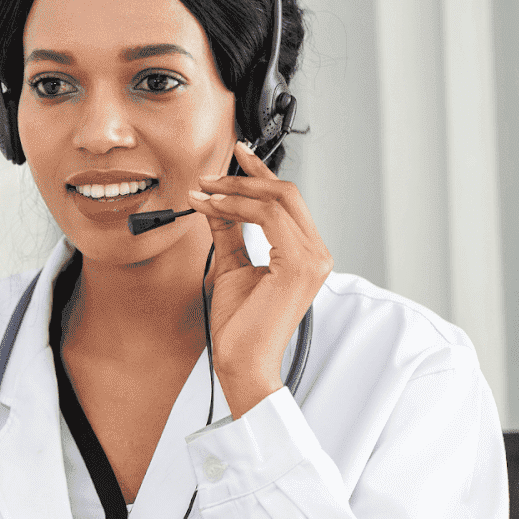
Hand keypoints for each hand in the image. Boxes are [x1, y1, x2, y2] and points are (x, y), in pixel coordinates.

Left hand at [188, 141, 331, 417]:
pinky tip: (210, 207)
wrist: (241, 362)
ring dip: (234, 191)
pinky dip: (235, 207)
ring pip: (277, 200)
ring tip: (202, 192)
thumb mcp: (231, 267)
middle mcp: (317, 253)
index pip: (287, 201)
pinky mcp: (299, 265)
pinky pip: (267, 218)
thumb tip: (214, 203)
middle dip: (244, 178)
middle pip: (286, 193)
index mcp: (306, 254)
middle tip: (208, 174)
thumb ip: (229, 233)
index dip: (260, 174)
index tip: (235, 156)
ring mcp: (313, 259)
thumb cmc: (239, 327)